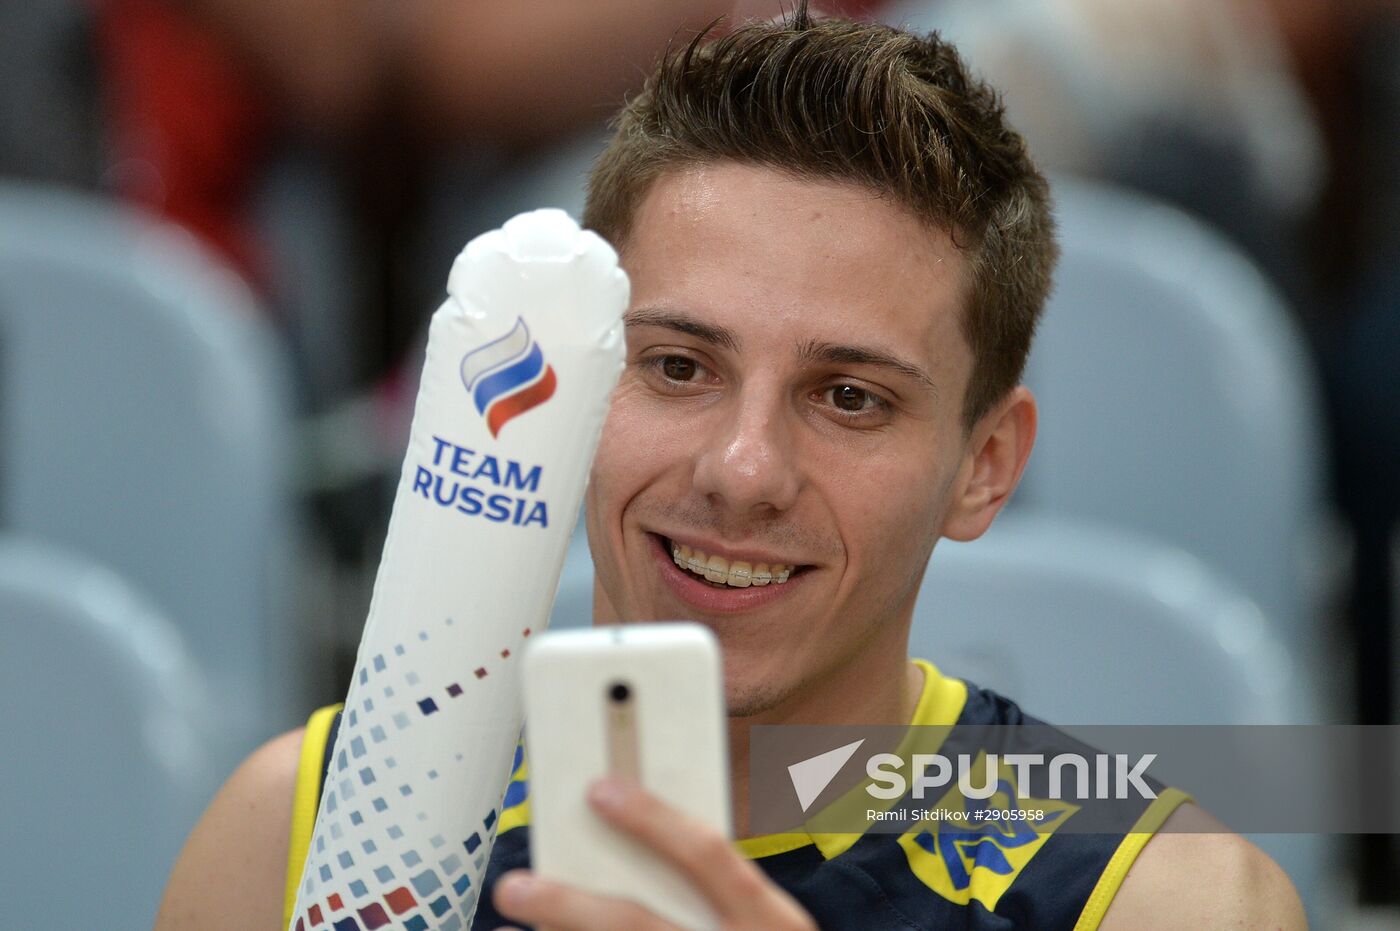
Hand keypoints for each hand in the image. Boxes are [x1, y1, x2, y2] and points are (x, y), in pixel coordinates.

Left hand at [492, 777, 816, 929]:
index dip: (653, 819)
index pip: (707, 855)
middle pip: (636, 923)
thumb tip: (639, 825)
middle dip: (569, 904)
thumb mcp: (769, 915)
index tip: (599, 788)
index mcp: (769, 918)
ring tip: (515, 912)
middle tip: (516, 886)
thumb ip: (717, 877)